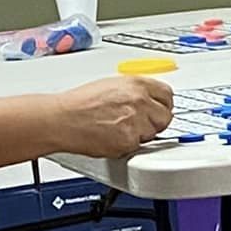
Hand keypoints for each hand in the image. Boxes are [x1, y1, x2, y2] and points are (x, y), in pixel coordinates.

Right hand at [55, 77, 173, 156]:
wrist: (63, 119)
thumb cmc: (79, 103)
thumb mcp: (110, 85)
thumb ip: (133, 92)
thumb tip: (147, 100)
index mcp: (136, 84)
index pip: (167, 95)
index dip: (163, 105)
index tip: (159, 110)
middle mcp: (139, 101)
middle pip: (165, 116)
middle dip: (155, 122)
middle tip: (139, 125)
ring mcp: (136, 121)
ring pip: (153, 134)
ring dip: (141, 135)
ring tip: (119, 130)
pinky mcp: (129, 141)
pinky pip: (138, 147)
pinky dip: (128, 146)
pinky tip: (112, 138)